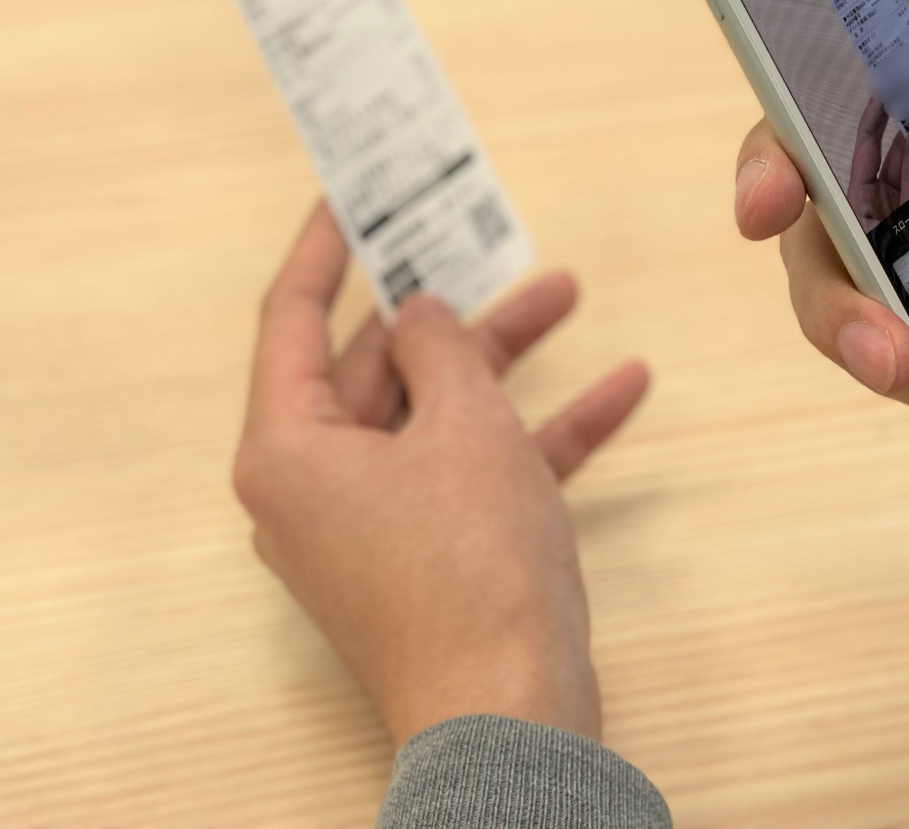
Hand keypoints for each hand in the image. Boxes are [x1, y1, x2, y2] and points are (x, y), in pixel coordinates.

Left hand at [233, 204, 649, 745]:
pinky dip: (534, 433)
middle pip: (377, 364)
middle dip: (443, 304)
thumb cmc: (472, 569)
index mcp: (290, 448)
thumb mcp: (465, 426)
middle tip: (475, 233)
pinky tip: (619, 388)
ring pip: (434, 414)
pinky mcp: (430, 558)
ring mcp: (374, 525)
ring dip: (501, 359)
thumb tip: (423, 315)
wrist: (512, 717)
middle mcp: (317, 485)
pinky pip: (475, 472)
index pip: (294, 318)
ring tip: (565, 291)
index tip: (348, 191)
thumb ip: (444, 348)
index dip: (325, 246)